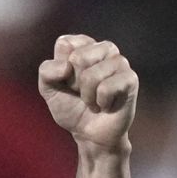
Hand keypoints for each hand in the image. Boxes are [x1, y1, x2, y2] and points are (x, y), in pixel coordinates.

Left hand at [38, 34, 137, 151]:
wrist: (88, 134)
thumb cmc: (70, 107)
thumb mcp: (48, 89)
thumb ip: (46, 71)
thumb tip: (66, 66)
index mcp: (84, 45)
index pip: (65, 43)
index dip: (61, 69)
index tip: (68, 81)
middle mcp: (104, 48)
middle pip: (79, 57)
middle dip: (75, 83)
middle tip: (82, 92)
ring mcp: (119, 62)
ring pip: (92, 75)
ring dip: (87, 96)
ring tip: (94, 100)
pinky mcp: (130, 78)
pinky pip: (106, 88)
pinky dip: (100, 103)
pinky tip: (105, 105)